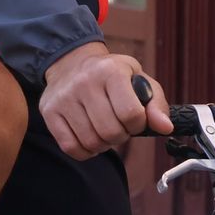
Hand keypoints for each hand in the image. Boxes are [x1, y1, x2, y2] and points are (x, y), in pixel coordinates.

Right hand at [41, 42, 171, 159]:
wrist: (71, 62)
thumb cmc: (111, 74)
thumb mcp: (138, 79)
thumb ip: (156, 104)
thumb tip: (165, 128)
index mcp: (111, 71)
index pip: (131, 114)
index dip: (138, 124)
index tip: (135, 119)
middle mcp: (85, 82)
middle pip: (111, 132)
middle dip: (121, 135)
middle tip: (118, 125)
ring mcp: (64, 97)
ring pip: (91, 142)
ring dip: (104, 144)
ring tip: (104, 128)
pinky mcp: (49, 111)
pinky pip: (71, 147)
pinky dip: (85, 151)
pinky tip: (89, 136)